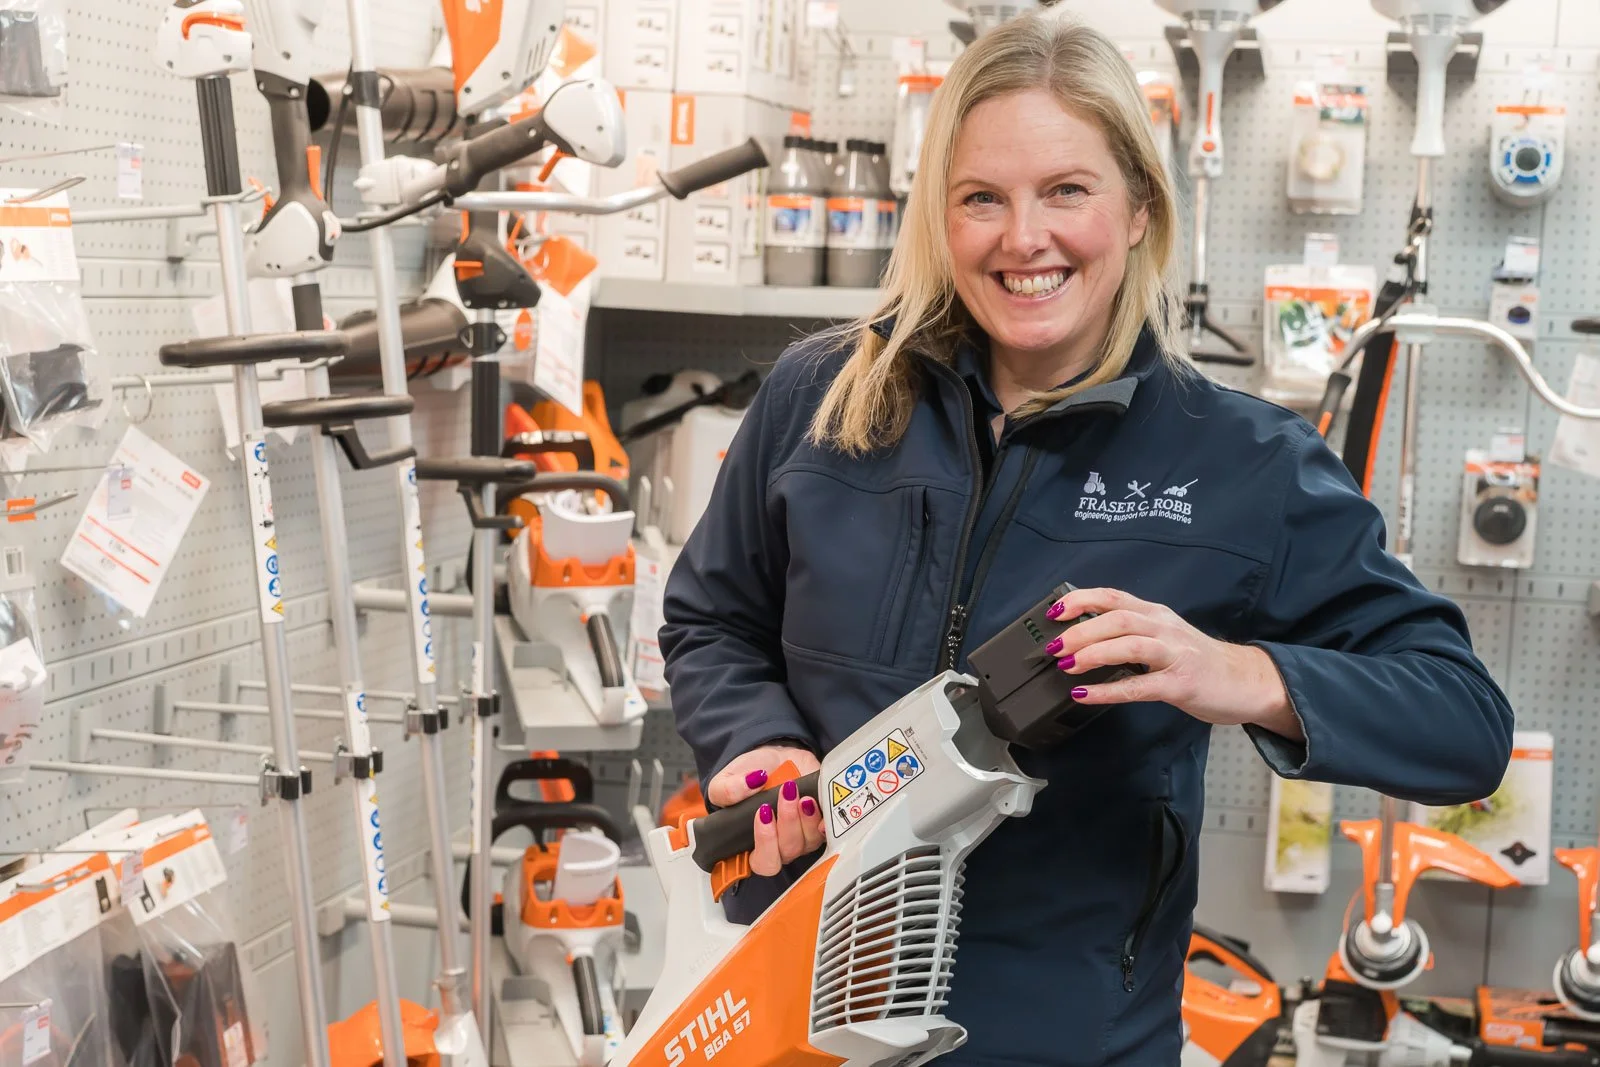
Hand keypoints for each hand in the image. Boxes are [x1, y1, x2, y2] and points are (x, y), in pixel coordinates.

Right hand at [707, 744, 825, 876]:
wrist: (776, 756)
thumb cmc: (750, 774)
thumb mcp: (726, 780)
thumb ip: (727, 789)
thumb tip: (751, 784)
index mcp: (754, 843)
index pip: (763, 862)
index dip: (766, 844)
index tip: (763, 814)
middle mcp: (781, 844)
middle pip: (788, 852)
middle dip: (788, 823)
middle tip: (786, 794)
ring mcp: (803, 835)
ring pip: (809, 842)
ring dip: (806, 818)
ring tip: (800, 793)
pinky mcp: (820, 821)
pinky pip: (828, 830)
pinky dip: (825, 820)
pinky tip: (818, 805)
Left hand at [1045, 587, 1302, 740]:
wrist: (1245, 681)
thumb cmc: (1197, 661)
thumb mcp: (1163, 636)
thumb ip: (1130, 633)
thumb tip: (1081, 636)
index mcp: (1155, 614)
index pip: (1113, 597)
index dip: (1081, 600)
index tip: (1054, 610)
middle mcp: (1164, 628)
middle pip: (1117, 619)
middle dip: (1080, 630)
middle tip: (1054, 647)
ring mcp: (1174, 656)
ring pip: (1129, 645)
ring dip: (1093, 653)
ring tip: (1068, 666)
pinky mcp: (1180, 684)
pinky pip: (1139, 686)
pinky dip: (1108, 690)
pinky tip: (1085, 695)